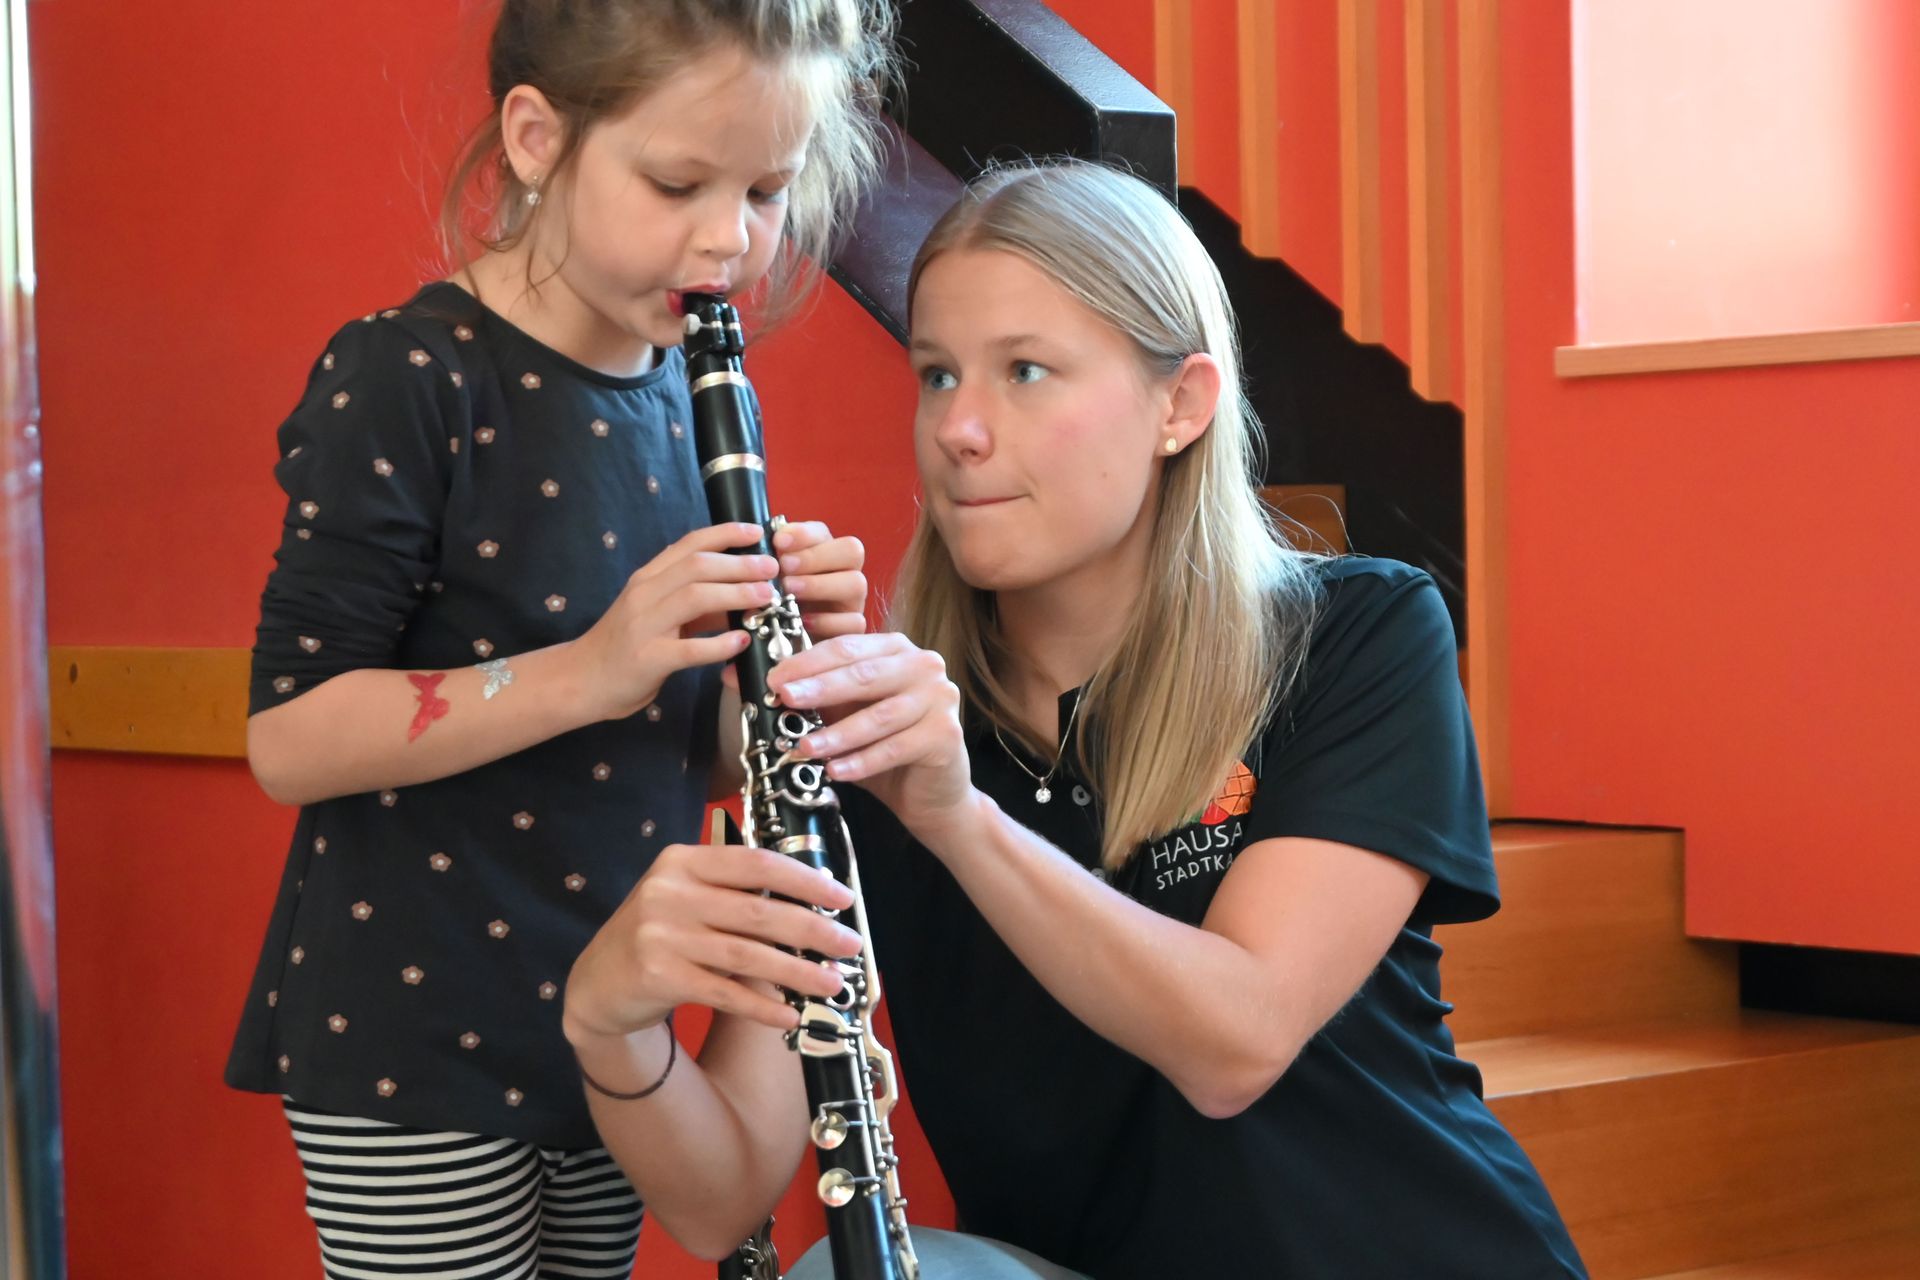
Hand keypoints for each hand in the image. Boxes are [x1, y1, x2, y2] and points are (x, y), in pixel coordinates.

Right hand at [564, 841, 861, 1038]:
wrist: (598, 983)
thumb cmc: (658, 936)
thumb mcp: (688, 900)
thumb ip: (735, 897)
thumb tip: (814, 909)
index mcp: (683, 861)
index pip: (755, 863)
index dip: (804, 880)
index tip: (841, 898)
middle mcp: (669, 892)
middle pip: (758, 911)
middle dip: (813, 929)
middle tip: (850, 944)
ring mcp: (660, 934)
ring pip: (747, 954)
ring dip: (797, 972)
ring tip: (833, 983)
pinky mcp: (657, 976)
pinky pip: (724, 992)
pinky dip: (761, 1005)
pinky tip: (789, 1014)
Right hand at [572, 523, 774, 721]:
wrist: (581, 680)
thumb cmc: (626, 646)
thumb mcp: (659, 615)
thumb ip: (696, 603)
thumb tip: (744, 591)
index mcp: (648, 578)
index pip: (689, 544)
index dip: (725, 533)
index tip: (755, 532)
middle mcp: (644, 594)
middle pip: (697, 566)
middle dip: (740, 564)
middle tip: (772, 568)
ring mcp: (644, 625)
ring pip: (694, 598)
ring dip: (736, 594)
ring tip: (766, 598)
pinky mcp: (647, 658)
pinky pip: (689, 648)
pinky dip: (719, 643)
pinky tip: (742, 642)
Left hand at [770, 633, 976, 845]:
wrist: (932, 792)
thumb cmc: (885, 746)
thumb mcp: (847, 714)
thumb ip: (817, 695)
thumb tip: (763, 684)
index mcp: (896, 649)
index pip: (848, 648)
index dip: (808, 662)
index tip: (775, 678)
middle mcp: (924, 666)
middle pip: (864, 674)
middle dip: (820, 688)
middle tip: (785, 698)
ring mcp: (940, 698)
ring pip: (878, 715)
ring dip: (837, 734)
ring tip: (804, 747)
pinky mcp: (946, 734)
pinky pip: (895, 748)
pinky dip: (862, 762)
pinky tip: (836, 772)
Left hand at [772, 521, 866, 640]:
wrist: (783, 643)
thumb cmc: (778, 604)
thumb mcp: (772, 578)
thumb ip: (774, 557)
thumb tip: (772, 540)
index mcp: (825, 553)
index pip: (824, 533)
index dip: (803, 534)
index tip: (778, 541)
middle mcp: (846, 572)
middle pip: (852, 551)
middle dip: (816, 556)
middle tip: (785, 566)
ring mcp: (854, 601)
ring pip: (857, 583)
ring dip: (820, 584)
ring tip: (790, 590)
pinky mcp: (853, 629)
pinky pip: (854, 622)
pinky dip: (829, 620)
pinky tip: (804, 621)